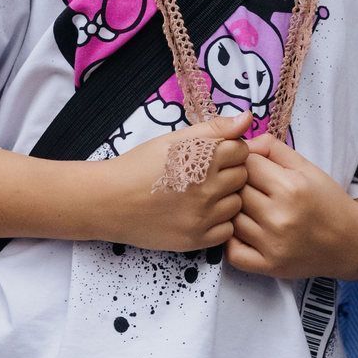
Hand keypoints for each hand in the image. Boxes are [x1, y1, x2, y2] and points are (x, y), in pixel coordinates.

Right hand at [99, 113, 252, 251]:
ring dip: (225, 198)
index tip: (213, 155)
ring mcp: (203, 217)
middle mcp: (207, 189)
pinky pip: (227, 230)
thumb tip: (247, 118)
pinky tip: (199, 213)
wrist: (109, 201)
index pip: (242, 150)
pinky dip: (218, 222)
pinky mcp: (196, 240)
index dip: (229, 150)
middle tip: (206, 174)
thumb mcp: (175, 139)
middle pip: (243, 177)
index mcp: (203, 158)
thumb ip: (215, 128)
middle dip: (229, 173)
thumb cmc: (140, 165)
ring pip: (237, 204)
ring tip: (201, 194)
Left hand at [225, 136, 357, 280]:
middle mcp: (280, 217)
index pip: (247, 164)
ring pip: (231, 219)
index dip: (246, 161)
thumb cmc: (327, 200)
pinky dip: (232, 241)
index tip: (254, 167)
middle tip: (251, 188)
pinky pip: (232, 252)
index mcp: (291, 187)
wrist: (350, 241)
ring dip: (235, 212)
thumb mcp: (306, 167)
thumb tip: (242, 143)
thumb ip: (273, 148)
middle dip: (239, 185)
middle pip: (236, 190)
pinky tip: (245, 231)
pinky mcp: (268, 266)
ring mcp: (272, 245)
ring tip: (250, 209)